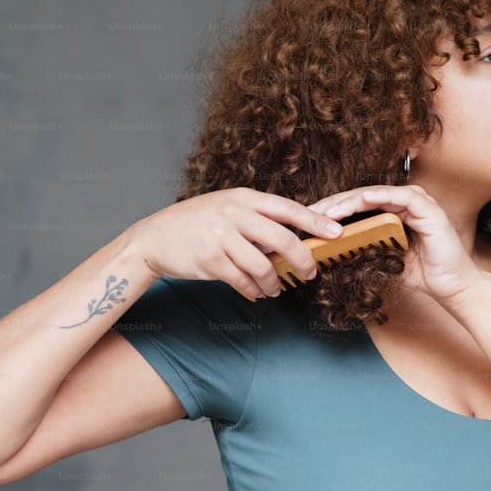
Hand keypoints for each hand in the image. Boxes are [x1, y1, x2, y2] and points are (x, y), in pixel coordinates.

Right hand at [125, 187, 342, 298]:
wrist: (154, 237)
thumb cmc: (196, 223)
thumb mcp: (226, 207)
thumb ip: (257, 218)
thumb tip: (294, 238)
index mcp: (243, 197)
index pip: (288, 209)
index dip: (315, 222)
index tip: (336, 233)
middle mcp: (234, 214)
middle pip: (283, 240)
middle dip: (303, 260)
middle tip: (310, 273)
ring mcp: (221, 237)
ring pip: (264, 266)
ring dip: (275, 282)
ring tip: (275, 289)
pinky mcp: (210, 261)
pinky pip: (244, 281)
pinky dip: (255, 291)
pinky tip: (257, 293)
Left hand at [307, 185, 485, 302]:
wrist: (451, 287)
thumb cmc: (422, 274)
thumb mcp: (384, 259)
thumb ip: (364, 247)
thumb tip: (331, 247)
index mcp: (395, 211)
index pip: (358, 205)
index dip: (333, 210)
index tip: (309, 219)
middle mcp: (406, 202)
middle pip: (362, 196)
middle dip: (334, 203)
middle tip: (309, 212)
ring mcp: (419, 202)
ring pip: (376, 194)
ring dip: (350, 201)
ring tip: (328, 212)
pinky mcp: (429, 209)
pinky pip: (400, 197)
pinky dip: (378, 197)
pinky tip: (360, 201)